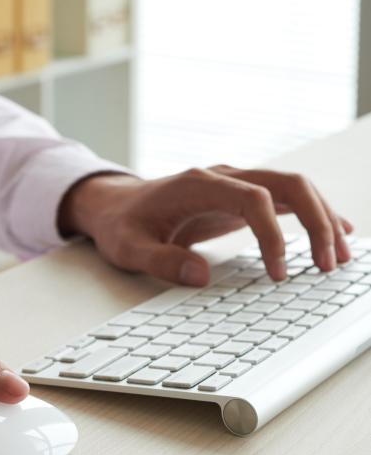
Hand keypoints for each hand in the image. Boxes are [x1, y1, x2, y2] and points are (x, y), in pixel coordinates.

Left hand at [58, 166, 352, 285]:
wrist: (114, 205)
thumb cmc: (121, 225)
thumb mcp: (129, 249)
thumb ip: (161, 261)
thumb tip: (201, 277)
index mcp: (198, 185)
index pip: (253, 199)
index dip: (272, 235)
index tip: (278, 273)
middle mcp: (222, 177)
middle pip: (286, 183)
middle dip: (315, 221)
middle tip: (329, 264)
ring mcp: (233, 184)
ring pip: (292, 187)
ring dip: (321, 217)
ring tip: (340, 256)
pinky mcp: (237, 197)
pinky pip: (283, 198)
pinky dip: (310, 214)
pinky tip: (334, 234)